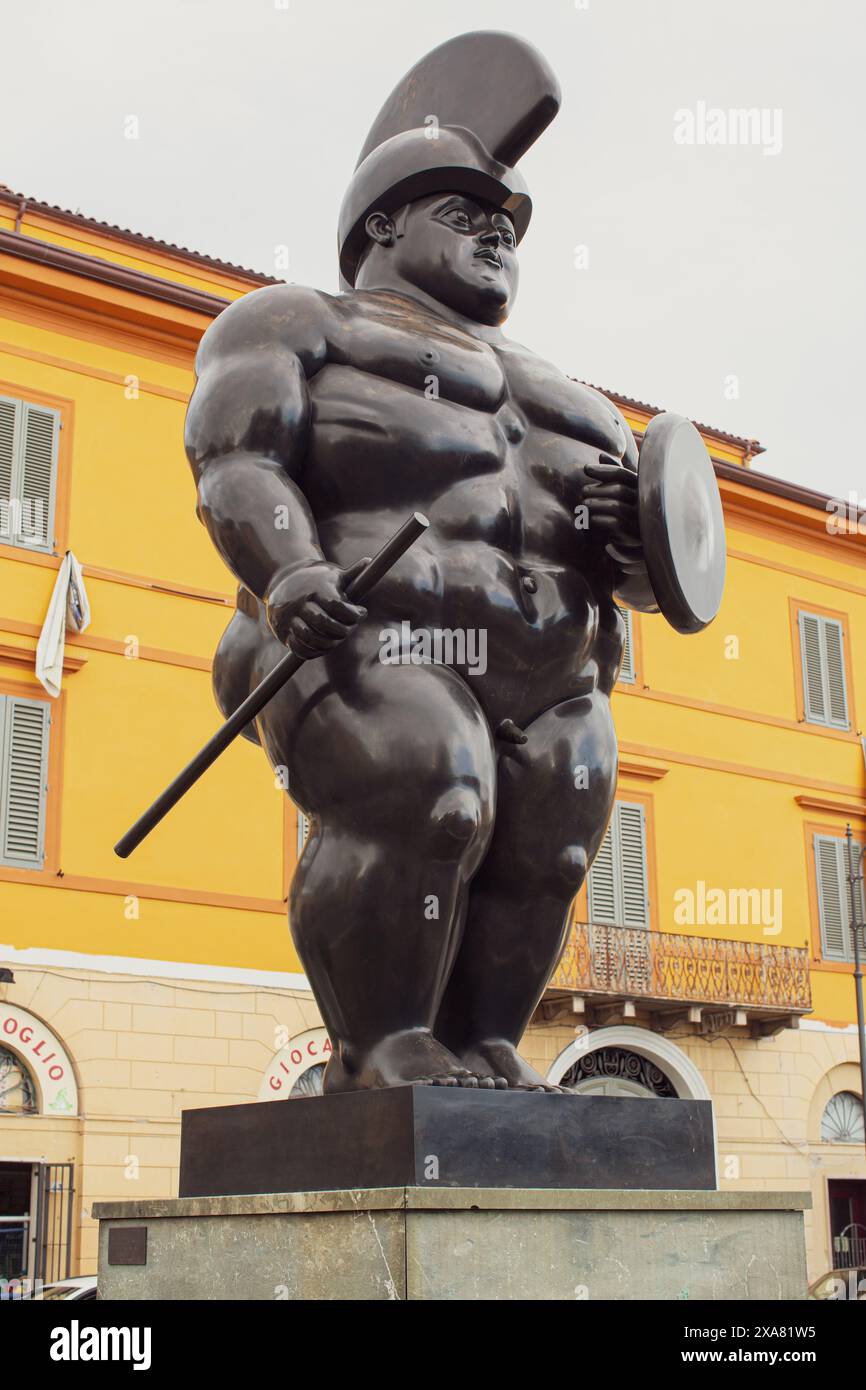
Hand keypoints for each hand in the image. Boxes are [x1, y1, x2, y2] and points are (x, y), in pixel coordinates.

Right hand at [264, 557, 369, 658]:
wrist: (284, 583)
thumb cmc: (317, 581)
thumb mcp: (333, 575)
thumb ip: (352, 573)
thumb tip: (368, 561)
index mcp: (315, 589)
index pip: (337, 605)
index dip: (353, 613)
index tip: (362, 614)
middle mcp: (300, 602)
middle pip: (324, 623)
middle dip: (342, 630)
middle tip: (350, 629)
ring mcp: (289, 617)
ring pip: (310, 637)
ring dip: (328, 643)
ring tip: (337, 639)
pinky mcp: (282, 630)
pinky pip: (298, 647)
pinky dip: (313, 651)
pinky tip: (323, 646)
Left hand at [583, 455, 646, 578]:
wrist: (645, 543)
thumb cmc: (633, 511)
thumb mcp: (627, 490)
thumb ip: (616, 473)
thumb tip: (602, 454)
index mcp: (643, 488)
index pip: (623, 474)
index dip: (604, 470)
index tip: (585, 468)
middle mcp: (645, 502)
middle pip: (619, 490)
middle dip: (597, 489)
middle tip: (583, 491)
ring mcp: (641, 518)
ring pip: (615, 506)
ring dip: (595, 503)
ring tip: (583, 504)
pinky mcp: (635, 535)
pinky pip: (614, 523)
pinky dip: (600, 519)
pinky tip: (591, 518)